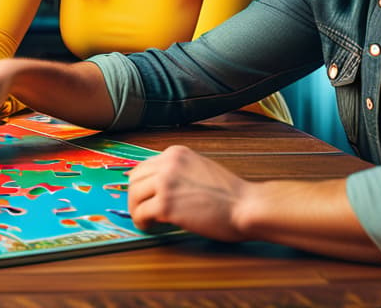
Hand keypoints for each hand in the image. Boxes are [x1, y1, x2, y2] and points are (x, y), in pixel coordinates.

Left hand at [127, 145, 251, 241]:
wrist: (247, 206)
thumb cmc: (231, 194)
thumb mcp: (200, 168)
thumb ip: (179, 171)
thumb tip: (157, 184)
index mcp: (176, 154)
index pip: (144, 166)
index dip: (141, 184)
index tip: (143, 196)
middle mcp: (168, 164)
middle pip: (135, 180)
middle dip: (135, 197)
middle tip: (142, 210)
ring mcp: (165, 183)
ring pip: (134, 196)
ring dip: (137, 210)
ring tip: (146, 220)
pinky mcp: (165, 205)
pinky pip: (140, 213)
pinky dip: (141, 222)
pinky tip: (150, 227)